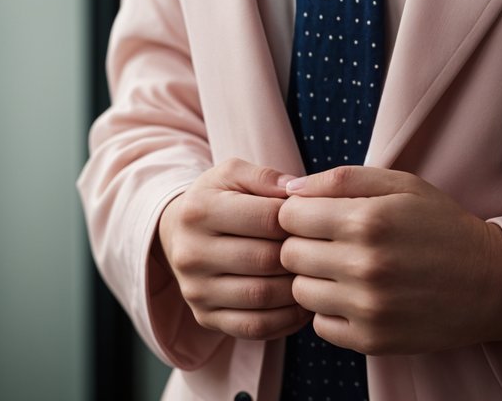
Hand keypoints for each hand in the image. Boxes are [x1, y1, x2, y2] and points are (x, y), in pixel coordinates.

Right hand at [156, 158, 313, 341]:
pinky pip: (253, 327)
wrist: (178, 233)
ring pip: (260, 297)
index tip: (314, 218)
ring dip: (296, 289)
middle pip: (263, 259)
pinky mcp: (205, 317)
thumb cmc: (218, 198)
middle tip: (322, 250)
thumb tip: (297, 191)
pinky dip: (285, 320)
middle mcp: (192, 253)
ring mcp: (196, 290)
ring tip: (317, 276)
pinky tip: (303, 305)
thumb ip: (265, 178)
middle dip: (299, 255)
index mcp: (199, 211)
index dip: (297, 219)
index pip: (265, 218)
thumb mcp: (233, 174)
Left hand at [277, 166, 501, 355]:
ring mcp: (367, 308)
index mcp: (367, 220)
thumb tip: (291, 189)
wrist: (489, 282)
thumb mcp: (401, 184)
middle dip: (302, 243)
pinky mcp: (371, 340)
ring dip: (314, 277)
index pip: (291, 216)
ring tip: (343, 267)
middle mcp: (363, 265)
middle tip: (330, 240)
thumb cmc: (442, 225)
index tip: (315, 214)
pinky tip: (355, 294)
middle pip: (289, 254)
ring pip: (300, 291)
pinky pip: (320, 325)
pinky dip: (330, 309)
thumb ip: (342, 179)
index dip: (299, 212)